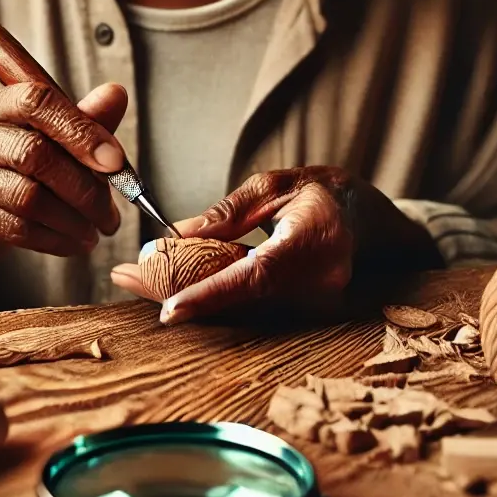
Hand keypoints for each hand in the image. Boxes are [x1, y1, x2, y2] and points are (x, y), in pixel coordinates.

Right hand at [0, 81, 128, 257]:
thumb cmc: (22, 162)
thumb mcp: (54, 135)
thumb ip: (85, 118)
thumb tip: (116, 95)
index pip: (36, 103)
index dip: (80, 131)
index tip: (116, 162)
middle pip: (33, 153)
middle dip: (84, 187)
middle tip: (111, 213)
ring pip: (28, 197)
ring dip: (73, 220)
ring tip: (96, 230)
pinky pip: (18, 229)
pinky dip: (56, 239)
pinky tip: (75, 242)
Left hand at [111, 167, 362, 324]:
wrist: (370, 221)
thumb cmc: (327, 193)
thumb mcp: (276, 184)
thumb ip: (229, 212)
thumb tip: (179, 234)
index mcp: (314, 242)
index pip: (256, 276)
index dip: (211, 294)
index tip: (170, 308)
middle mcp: (317, 283)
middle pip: (237, 298)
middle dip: (178, 290)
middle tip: (125, 276)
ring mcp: (312, 304)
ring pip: (238, 307)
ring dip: (187, 294)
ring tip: (137, 277)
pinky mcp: (301, 312)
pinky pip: (249, 307)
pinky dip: (209, 296)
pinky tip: (173, 284)